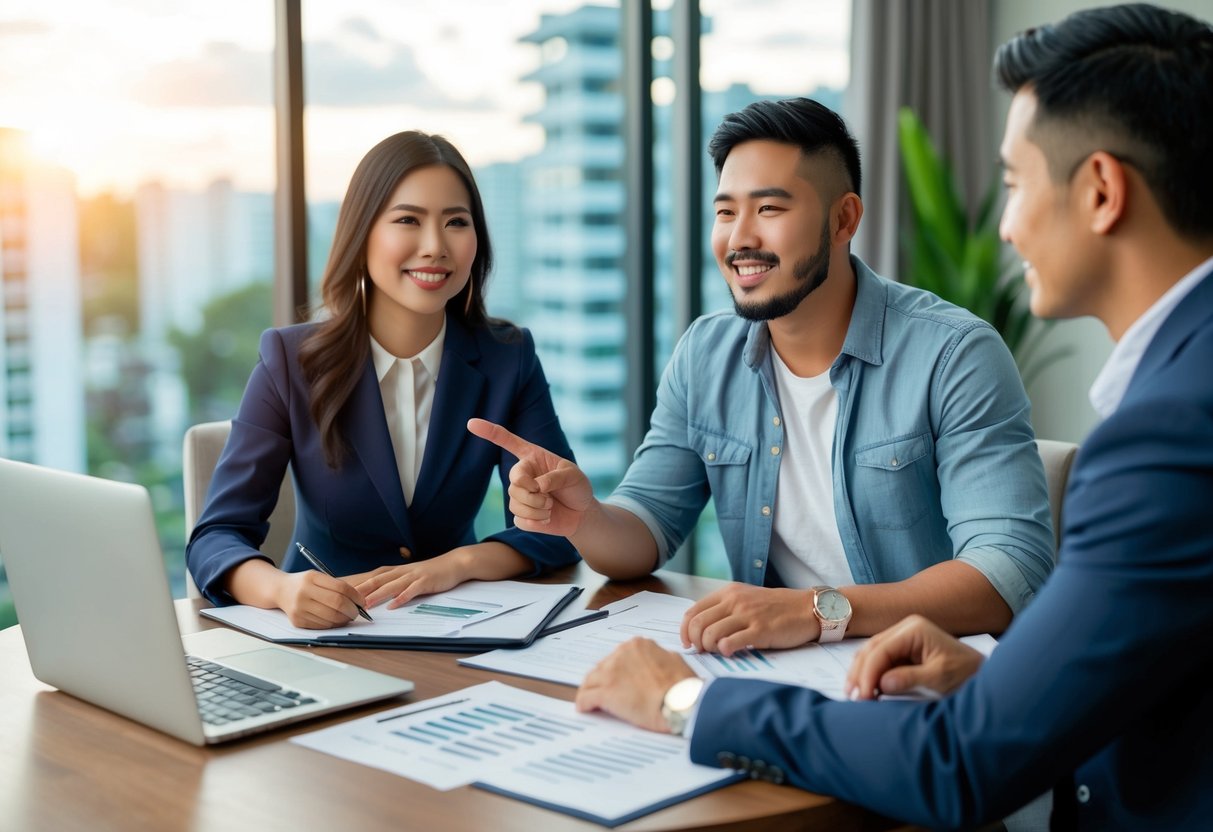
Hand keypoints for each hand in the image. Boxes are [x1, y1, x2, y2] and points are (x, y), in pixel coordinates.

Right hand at [274, 570, 366, 628]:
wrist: (280, 591)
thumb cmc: (304, 584)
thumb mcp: (318, 577)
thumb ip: (336, 586)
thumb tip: (358, 601)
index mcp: (311, 578)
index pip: (341, 588)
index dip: (355, 596)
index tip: (362, 601)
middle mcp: (304, 592)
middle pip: (337, 604)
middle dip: (352, 610)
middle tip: (357, 612)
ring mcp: (299, 608)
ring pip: (331, 618)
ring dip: (344, 620)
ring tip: (347, 617)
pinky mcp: (297, 621)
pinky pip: (322, 626)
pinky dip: (333, 625)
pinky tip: (336, 620)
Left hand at [353, 549, 471, 609]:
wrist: (454, 564)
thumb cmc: (432, 572)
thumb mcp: (411, 575)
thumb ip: (396, 583)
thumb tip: (380, 594)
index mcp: (398, 570)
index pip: (374, 576)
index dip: (360, 583)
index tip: (345, 591)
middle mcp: (403, 571)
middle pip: (379, 579)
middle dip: (363, 589)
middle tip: (347, 598)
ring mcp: (414, 576)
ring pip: (392, 585)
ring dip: (378, 595)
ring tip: (366, 604)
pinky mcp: (425, 582)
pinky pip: (411, 591)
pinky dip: (402, 598)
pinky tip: (393, 605)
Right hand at [467, 418, 594, 535]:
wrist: (581, 513)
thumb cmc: (577, 488)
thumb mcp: (573, 476)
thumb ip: (555, 478)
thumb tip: (537, 487)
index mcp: (532, 457)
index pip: (508, 441)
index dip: (489, 432)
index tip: (471, 424)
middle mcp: (523, 474)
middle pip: (514, 482)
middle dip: (532, 494)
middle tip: (549, 498)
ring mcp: (519, 495)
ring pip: (515, 503)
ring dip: (537, 508)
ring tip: (551, 507)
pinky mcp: (521, 515)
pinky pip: (520, 519)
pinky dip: (538, 521)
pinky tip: (548, 518)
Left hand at [576, 638, 696, 731]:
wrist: (681, 702)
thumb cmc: (683, 687)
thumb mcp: (673, 661)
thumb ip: (658, 659)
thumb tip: (656, 663)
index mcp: (638, 645)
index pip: (618, 656)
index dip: (617, 670)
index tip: (618, 679)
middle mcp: (622, 654)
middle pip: (602, 667)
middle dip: (603, 680)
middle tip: (606, 692)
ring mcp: (611, 672)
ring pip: (591, 680)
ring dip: (591, 690)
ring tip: (591, 701)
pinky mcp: (606, 693)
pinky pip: (586, 697)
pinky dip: (584, 703)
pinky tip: (586, 708)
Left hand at [681, 583, 817, 654]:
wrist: (806, 608)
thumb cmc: (775, 607)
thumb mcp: (745, 599)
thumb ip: (724, 610)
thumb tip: (701, 630)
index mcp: (728, 593)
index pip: (692, 612)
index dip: (685, 631)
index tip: (688, 643)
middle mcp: (734, 601)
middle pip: (698, 624)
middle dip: (696, 643)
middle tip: (703, 651)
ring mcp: (747, 615)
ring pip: (710, 634)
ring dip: (709, 648)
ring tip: (718, 652)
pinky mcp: (760, 630)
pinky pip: (731, 642)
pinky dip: (724, 650)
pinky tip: (730, 652)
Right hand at [845, 614, 983, 699]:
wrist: (981, 672)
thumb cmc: (965, 674)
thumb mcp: (940, 678)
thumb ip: (910, 679)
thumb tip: (882, 684)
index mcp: (914, 629)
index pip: (881, 650)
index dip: (868, 673)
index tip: (863, 696)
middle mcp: (904, 628)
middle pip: (871, 649)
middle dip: (860, 673)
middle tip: (853, 697)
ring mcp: (902, 637)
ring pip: (871, 653)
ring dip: (861, 673)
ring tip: (854, 695)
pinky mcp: (902, 649)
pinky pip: (879, 660)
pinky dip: (870, 674)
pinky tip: (865, 689)